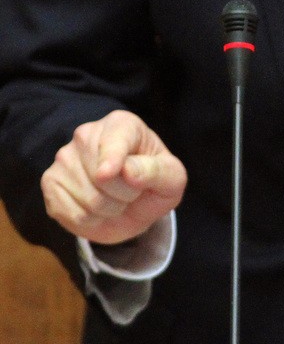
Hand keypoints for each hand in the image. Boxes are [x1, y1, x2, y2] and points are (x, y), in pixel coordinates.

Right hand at [41, 109, 187, 244]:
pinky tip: (96, 209)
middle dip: (125, 195)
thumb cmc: (154, 181)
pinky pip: (71, 214)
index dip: (112, 160)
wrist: (132, 201)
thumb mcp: (172, 177)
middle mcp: (87, 134)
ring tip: (115, 198)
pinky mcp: (50, 182)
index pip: (114, 142)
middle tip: (131, 190)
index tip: (107, 174)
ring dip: (109, 210)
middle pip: (103, 179)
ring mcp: (65, 157)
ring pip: (88, 200)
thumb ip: (157, 171)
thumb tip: (128, 172)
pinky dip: (90, 221)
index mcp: (121, 124)